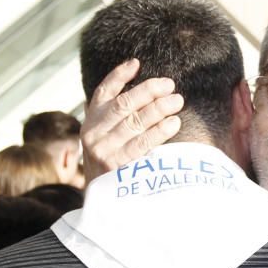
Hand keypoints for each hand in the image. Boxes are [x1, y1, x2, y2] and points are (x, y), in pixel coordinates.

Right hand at [80, 58, 184, 182]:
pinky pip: (142, 144)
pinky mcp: (117, 167)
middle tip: (170, 85)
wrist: (102, 204)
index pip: (104, 92)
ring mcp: (104, 151)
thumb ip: (114, 119)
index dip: (119, 76)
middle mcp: (93, 134)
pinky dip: (160, 131)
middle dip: (148, 91)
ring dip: (159, 108)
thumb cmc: (110, 166)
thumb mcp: (104, 140)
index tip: (136, 63)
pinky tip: (174, 122)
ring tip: (177, 100)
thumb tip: (141, 92)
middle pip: (124, 104)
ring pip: (135, 122)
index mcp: (90, 122)